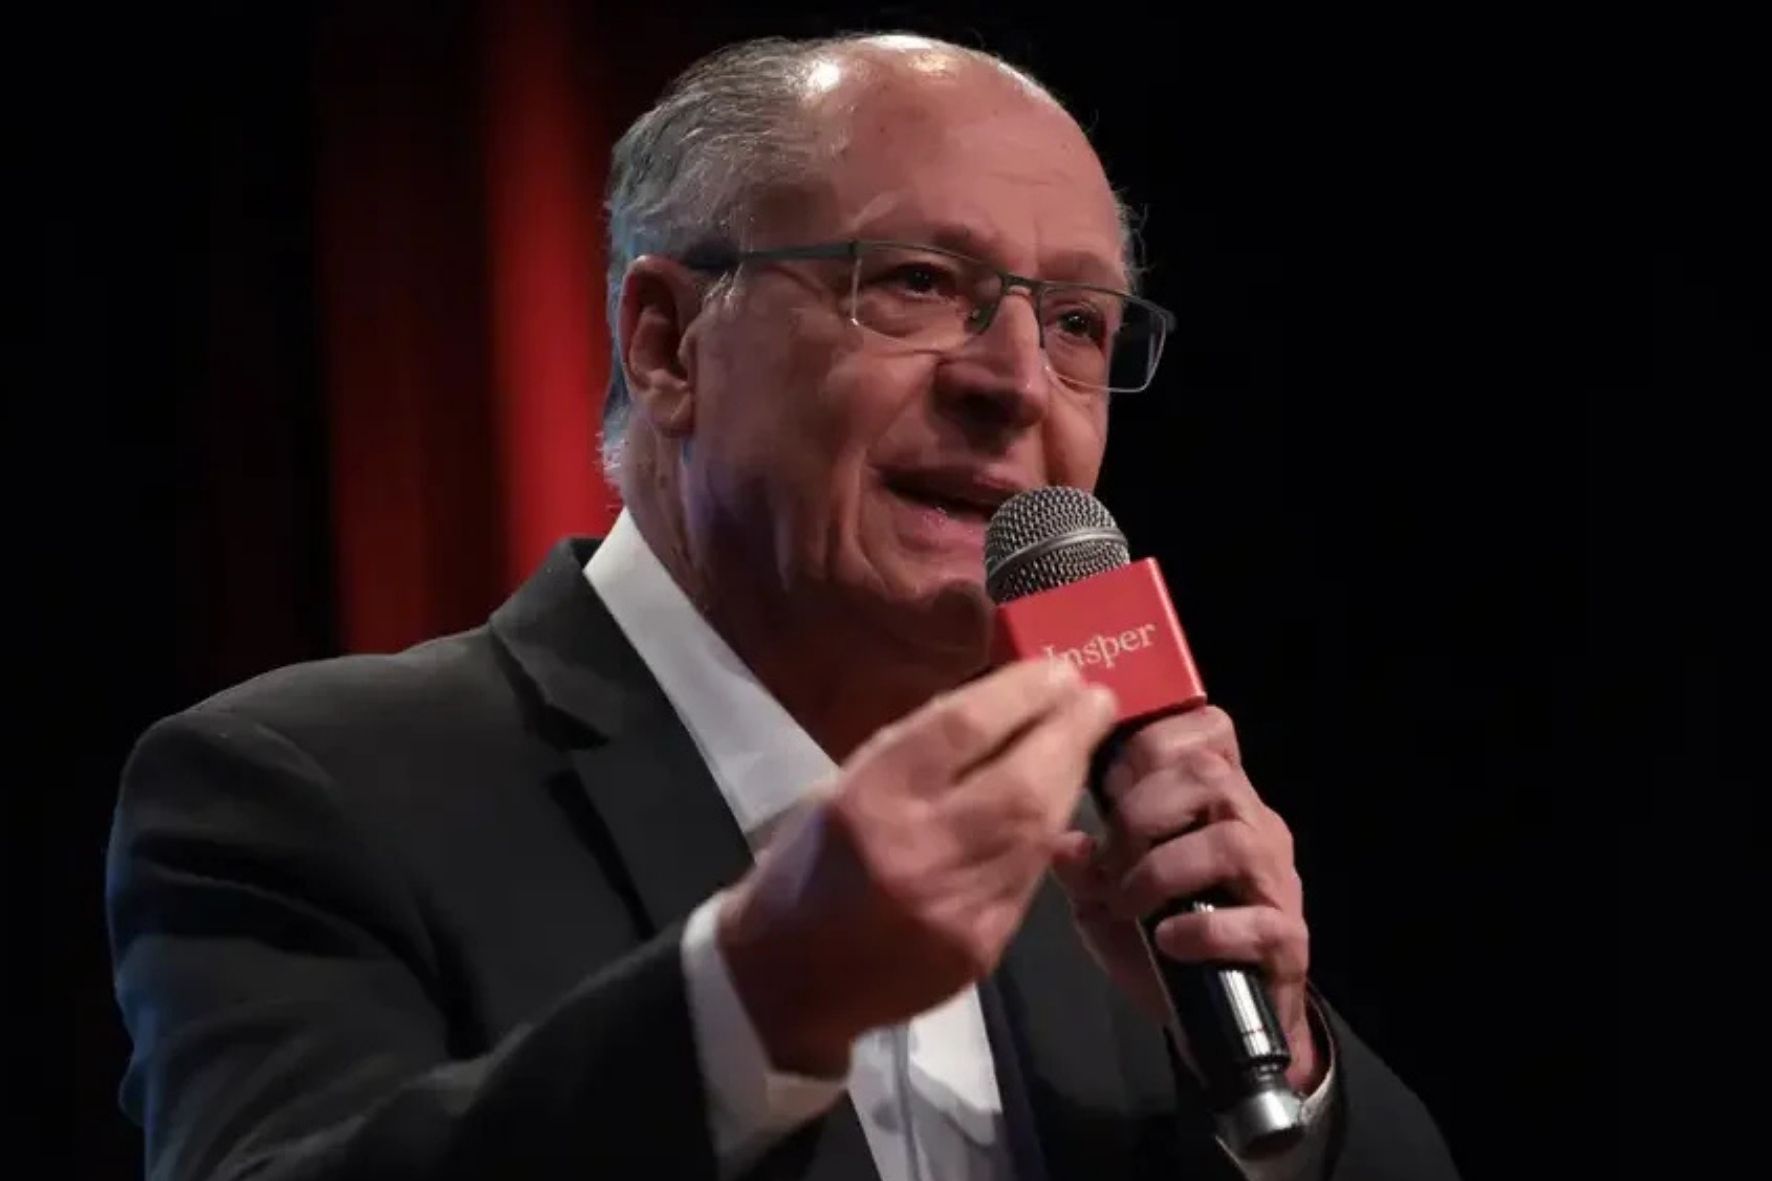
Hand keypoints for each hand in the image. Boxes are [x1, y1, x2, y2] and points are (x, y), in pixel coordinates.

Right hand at [717, 658, 1118, 1074]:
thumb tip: (999, 711)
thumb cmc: (808, 870)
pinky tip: (1057, 805)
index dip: (1021, 693)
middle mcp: (916, 851)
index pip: (963, 729)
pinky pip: (1030, 876)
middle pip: (1019, 780)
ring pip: (1037, 830)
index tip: (1057, 670)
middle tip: (1094, 700)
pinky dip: (1048, 833)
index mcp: (867, 801)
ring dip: (1069, 781)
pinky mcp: (981, 947)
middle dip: (1067, 734)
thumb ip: (916, 755)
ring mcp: (955, 907)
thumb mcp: (841, 791)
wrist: (788, 982)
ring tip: (1085, 744)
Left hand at [1049, 706, 1323, 1092]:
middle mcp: (1253, 827)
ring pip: (1233, 840)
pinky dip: (1203, 930)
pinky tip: (1169, 942)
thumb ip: (1083, 866)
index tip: (1109, 787)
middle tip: (1110, 860)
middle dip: (1142, 813)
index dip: (1154, 745)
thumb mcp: (1104, 902)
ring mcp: (1276, 882)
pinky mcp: (1287, 940)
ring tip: (1130, 903)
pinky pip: (1259, 921)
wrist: (1214, 1025)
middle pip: (1210, 775)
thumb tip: (1064, 843)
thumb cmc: (1160, 943)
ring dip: (1164, 870)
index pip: (1208, 731)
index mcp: (1213, 802)